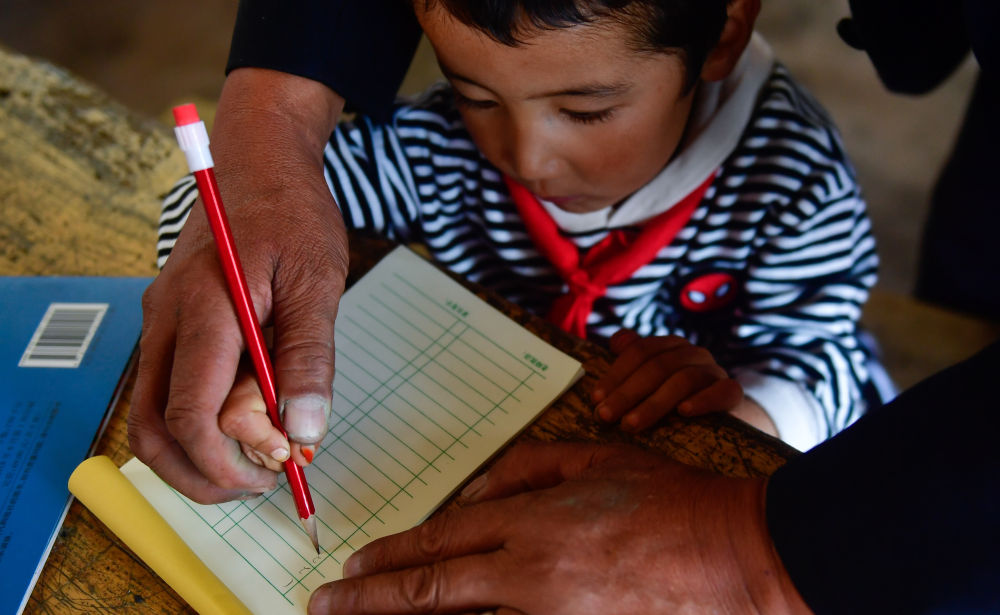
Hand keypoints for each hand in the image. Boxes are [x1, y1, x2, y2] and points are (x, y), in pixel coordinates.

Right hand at [128, 69, 346, 501]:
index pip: (192, 413)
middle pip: (154, 430)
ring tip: (258, 459)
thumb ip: (308, 357)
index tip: (285, 464)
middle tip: (266, 480)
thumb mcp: (318, 282)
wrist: (260, 164)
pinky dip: (194, 423)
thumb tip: (304, 431)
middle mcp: (166, 320)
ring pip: (149, 417)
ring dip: (194, 456)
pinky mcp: (167, 324)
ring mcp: (159, 322)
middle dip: (206, 474)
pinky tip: (245, 420)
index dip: (232, 458)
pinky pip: (164, 390)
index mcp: (205, 308)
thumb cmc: (294, 216)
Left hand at [308, 442, 809, 613]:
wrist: (736, 557)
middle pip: (432, 588)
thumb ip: (522, 470)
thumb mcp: (592, 459)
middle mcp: (532, 573)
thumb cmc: (666, 500)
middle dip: (370, 600)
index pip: (442, 538)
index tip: (353, 567)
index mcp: (534, 520)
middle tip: (323, 608)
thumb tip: (471, 496)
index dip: (391, 555)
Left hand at [591, 329, 742, 431]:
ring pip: (683, 380)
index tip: (596, 399)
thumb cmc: (677, 398)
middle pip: (657, 367)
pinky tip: (683, 413)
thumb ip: (633, 357)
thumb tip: (616, 341)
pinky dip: (702, 400)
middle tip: (605, 417)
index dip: (615, 374)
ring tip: (631, 424)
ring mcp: (715, 371)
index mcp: (670, 346)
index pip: (639, 352)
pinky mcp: (733, 391)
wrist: (725, 417)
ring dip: (654, 404)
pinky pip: (722, 391)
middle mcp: (693, 353)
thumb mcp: (652, 379)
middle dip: (627, 393)